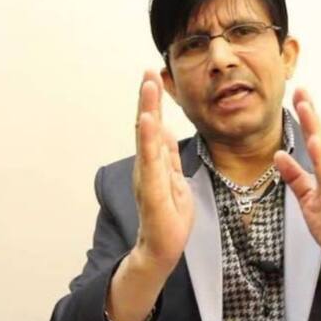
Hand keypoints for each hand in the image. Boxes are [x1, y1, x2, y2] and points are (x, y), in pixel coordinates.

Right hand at [132, 69, 193, 272]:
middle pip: (146, 126)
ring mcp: (147, 177)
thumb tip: (164, 129)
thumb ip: (167, 155)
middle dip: (148, 98)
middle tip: (148, 71)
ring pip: (146, 139)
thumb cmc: (168, 216)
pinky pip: (150, 162)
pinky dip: (149, 140)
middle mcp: (146, 166)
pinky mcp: (151, 191)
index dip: (153, 101)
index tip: (154, 76)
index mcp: (155, 162)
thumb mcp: (174, 178)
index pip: (154, 126)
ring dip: (147, 110)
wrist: (161, 248)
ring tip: (148, 86)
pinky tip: (150, 121)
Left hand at [274, 89, 320, 289]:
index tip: (298, 95)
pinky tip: (316, 145)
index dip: (308, 116)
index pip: (318, 139)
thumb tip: (278, 154)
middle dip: (312, 114)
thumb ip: (295, 177)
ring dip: (317, 130)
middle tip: (301, 90)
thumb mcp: (308, 198)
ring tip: (307, 109)